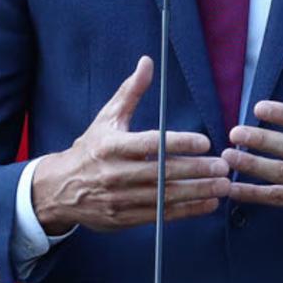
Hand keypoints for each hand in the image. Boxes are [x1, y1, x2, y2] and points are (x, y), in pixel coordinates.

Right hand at [30, 58, 229, 233]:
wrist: (59, 189)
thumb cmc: (90, 149)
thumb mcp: (107, 118)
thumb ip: (130, 92)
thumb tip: (147, 62)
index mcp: (111, 146)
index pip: (150, 144)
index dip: (179, 144)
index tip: (205, 142)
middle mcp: (114, 174)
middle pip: (162, 173)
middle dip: (196, 171)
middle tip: (223, 166)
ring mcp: (118, 199)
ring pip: (164, 197)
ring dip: (196, 192)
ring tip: (223, 186)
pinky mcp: (122, 219)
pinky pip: (160, 216)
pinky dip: (186, 211)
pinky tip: (208, 204)